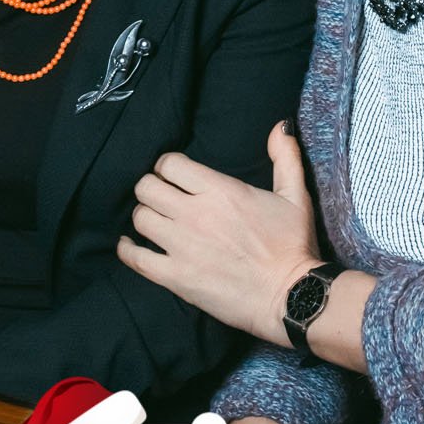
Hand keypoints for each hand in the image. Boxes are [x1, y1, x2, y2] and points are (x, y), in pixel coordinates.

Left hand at [117, 122, 320, 343]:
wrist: (290, 297)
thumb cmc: (293, 245)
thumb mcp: (296, 196)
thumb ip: (285, 157)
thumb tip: (279, 126)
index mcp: (220, 190)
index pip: (169, 164)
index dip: (167, 167)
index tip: (173, 176)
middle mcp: (195, 213)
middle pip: (147, 187)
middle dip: (150, 188)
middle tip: (160, 197)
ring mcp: (182, 245)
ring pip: (140, 217)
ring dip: (144, 216)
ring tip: (154, 220)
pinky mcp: (175, 276)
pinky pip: (135, 258)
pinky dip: (127, 249)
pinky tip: (129, 244)